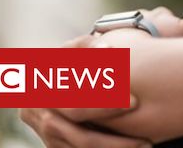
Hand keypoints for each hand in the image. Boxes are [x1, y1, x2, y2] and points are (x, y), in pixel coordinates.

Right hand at [19, 35, 151, 147]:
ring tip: (145, 146)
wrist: (37, 83)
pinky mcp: (55, 147)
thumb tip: (108, 49)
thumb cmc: (63, 61)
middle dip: (114, 141)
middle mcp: (45, 120)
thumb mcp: (71, 49)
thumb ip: (89, 45)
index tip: (135, 102)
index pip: (77, 106)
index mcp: (47, 95)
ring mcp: (49, 137)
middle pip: (82, 138)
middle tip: (145, 140)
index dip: (105, 106)